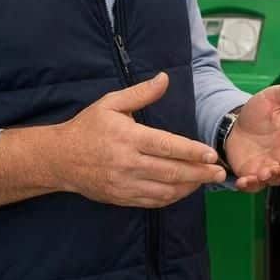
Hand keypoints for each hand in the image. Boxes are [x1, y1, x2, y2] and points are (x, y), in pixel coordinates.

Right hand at [53, 73, 226, 207]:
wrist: (59, 159)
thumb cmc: (88, 127)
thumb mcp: (110, 103)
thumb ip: (140, 93)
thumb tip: (165, 78)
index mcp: (128, 138)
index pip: (167, 146)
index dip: (192, 152)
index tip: (212, 154)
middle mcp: (127, 163)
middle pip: (171, 171)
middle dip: (199, 173)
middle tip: (220, 173)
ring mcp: (124, 184)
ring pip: (164, 190)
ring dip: (189, 187)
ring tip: (207, 181)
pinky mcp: (121, 197)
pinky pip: (152, 201)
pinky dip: (172, 197)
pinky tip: (184, 190)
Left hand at [224, 74, 279, 191]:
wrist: (236, 125)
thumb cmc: (260, 113)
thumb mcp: (273, 97)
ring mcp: (272, 166)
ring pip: (277, 178)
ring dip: (271, 177)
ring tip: (263, 173)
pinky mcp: (254, 174)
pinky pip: (256, 185)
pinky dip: (250, 185)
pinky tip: (244, 181)